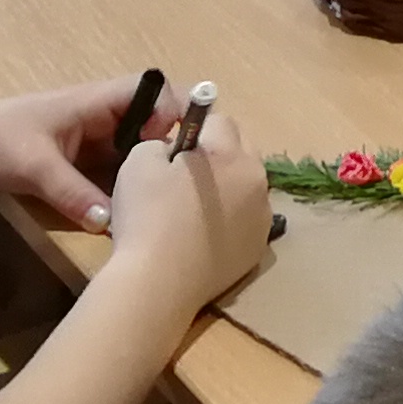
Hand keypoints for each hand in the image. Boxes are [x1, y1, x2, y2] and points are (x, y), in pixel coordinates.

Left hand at [0, 76, 168, 230]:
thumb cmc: (0, 143)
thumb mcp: (35, 169)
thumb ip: (72, 193)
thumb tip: (109, 221)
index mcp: (101, 101)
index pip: (157, 91)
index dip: (173, 114)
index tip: (169, 152)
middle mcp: (111, 117)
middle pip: (161, 122)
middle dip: (175, 148)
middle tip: (180, 184)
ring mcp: (106, 140)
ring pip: (148, 150)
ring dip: (156, 171)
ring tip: (167, 202)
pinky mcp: (97, 162)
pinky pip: (129, 170)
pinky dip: (137, 187)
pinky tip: (140, 210)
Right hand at [98, 108, 269, 308]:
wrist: (160, 281)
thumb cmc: (147, 216)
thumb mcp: (139, 161)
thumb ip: (161, 144)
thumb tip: (175, 152)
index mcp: (231, 154)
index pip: (220, 122)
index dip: (195, 131)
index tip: (174, 151)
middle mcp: (257, 180)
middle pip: (241, 151)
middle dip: (217, 156)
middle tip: (183, 179)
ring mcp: (263, 216)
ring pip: (247, 187)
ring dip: (227, 188)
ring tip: (194, 210)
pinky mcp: (258, 248)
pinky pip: (247, 220)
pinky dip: (231, 221)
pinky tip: (203, 236)